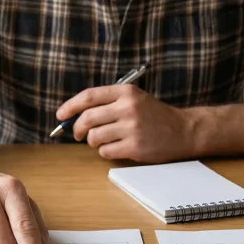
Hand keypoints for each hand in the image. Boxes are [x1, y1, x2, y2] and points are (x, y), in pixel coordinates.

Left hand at [57, 85, 200, 162]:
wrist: (182, 130)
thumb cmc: (154, 115)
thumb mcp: (134, 99)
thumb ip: (108, 103)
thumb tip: (74, 116)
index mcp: (126, 92)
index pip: (88, 96)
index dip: (70, 106)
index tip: (61, 115)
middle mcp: (128, 107)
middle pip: (87, 118)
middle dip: (77, 129)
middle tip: (79, 134)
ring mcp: (132, 127)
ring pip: (94, 137)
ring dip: (93, 142)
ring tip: (104, 140)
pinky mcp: (135, 146)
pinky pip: (105, 151)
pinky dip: (105, 151)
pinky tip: (115, 148)